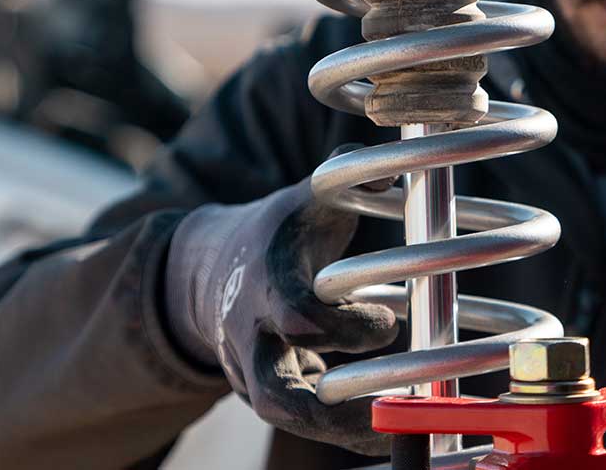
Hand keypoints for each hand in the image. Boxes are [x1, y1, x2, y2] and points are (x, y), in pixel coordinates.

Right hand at [165, 175, 398, 454]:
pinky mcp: (265, 392)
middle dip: (334, 410)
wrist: (207, 271)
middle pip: (274, 393)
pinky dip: (344, 431)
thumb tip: (392, 171)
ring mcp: (252, 370)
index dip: (344, 325)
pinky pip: (301, 423)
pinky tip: (388, 433)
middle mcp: (252, 336)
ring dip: (343, 432)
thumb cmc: (275, 233)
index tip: (389, 319)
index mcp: (266, 282)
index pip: (296, 315)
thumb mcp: (303, 202)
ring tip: (398, 435)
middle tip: (394, 407)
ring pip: (286, 419)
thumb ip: (346, 184)